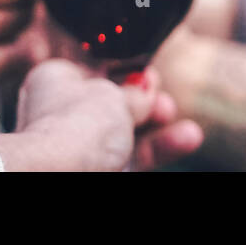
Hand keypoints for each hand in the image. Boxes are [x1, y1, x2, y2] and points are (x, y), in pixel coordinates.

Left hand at [0, 60, 202, 170]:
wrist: (59, 174)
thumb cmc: (76, 127)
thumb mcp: (116, 96)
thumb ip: (136, 92)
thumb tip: (145, 91)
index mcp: (56, 81)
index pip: (96, 70)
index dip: (128, 71)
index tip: (150, 75)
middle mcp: (63, 113)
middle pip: (117, 103)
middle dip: (149, 104)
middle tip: (165, 105)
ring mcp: (79, 146)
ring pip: (128, 132)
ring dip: (160, 128)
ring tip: (189, 132)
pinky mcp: (96, 169)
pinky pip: (133, 156)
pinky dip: (158, 148)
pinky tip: (186, 139)